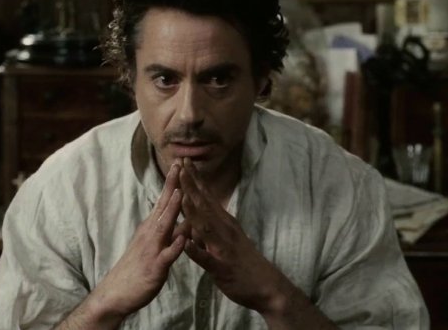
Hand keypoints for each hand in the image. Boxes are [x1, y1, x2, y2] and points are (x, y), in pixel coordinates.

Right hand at [83, 163, 185, 323]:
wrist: (116, 293)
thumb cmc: (137, 267)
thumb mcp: (152, 243)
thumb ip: (167, 229)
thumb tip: (180, 215)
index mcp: (151, 227)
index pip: (163, 199)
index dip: (173, 182)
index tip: (180, 162)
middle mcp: (150, 233)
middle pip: (163, 205)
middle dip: (173, 186)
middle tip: (181, 165)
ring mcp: (152, 249)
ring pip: (164, 226)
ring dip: (172, 209)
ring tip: (181, 193)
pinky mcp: (155, 267)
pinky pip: (167, 255)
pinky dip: (175, 246)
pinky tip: (183, 238)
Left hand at [178, 158, 288, 315]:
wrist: (267, 286)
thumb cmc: (243, 260)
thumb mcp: (227, 237)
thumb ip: (212, 224)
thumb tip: (197, 213)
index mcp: (223, 222)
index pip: (206, 195)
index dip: (195, 178)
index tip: (184, 161)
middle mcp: (224, 229)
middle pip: (205, 203)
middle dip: (191, 184)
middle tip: (180, 164)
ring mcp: (224, 246)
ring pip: (205, 226)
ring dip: (192, 210)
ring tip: (180, 195)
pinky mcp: (222, 266)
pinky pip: (208, 258)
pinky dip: (197, 251)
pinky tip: (186, 244)